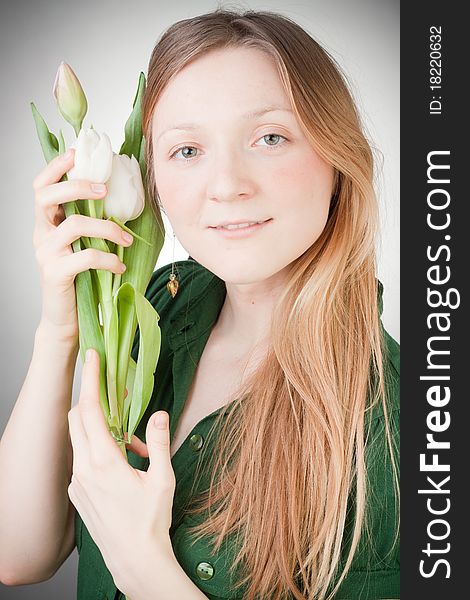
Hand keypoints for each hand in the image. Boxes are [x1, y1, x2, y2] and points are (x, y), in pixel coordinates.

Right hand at [32, 148, 133, 342]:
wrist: (66, 318)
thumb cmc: (80, 278)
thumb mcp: (84, 245)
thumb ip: (91, 223)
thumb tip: (119, 198)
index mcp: (47, 223)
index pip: (41, 186)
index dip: (56, 166)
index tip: (78, 152)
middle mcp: (41, 234)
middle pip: (46, 196)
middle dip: (76, 186)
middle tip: (103, 189)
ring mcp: (45, 254)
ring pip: (73, 226)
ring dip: (107, 228)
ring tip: (127, 240)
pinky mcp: (55, 273)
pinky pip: (85, 257)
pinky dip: (108, 259)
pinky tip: (119, 267)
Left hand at [67, 348, 175, 587]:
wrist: (134, 559)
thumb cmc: (150, 521)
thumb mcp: (163, 478)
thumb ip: (159, 442)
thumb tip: (160, 414)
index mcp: (104, 461)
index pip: (90, 410)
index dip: (90, 381)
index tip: (92, 359)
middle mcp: (84, 468)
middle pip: (78, 418)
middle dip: (95, 401)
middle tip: (118, 399)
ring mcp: (77, 482)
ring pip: (80, 439)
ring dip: (102, 431)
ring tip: (135, 447)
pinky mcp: (77, 492)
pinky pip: (82, 458)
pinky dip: (98, 450)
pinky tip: (124, 464)